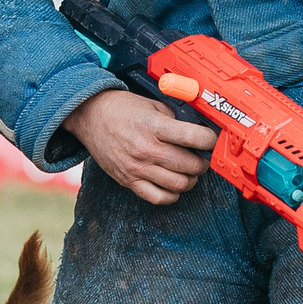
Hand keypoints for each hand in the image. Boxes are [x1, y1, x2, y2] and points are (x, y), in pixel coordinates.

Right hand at [67, 90, 216, 205]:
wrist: (90, 116)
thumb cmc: (121, 110)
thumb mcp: (152, 105)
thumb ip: (175, 119)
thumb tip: (199, 130)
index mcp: (153, 127)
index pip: (192, 137)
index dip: (209, 140)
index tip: (212, 140)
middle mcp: (146, 149)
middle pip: (189, 165)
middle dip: (202, 162)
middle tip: (202, 157)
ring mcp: (137, 168)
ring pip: (178, 185)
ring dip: (190, 180)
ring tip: (189, 171)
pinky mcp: (128, 181)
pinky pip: (158, 198)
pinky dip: (172, 195)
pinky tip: (173, 185)